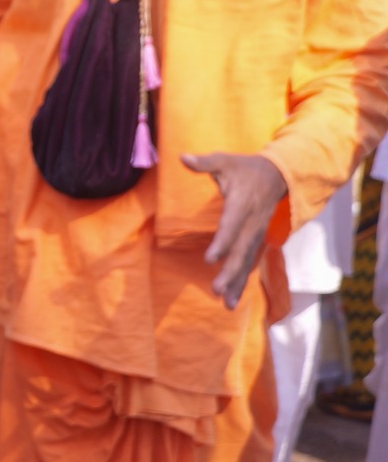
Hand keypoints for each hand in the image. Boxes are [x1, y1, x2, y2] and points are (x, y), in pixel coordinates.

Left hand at [181, 151, 288, 309]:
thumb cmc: (245, 167)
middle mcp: (252, 222)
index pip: (232, 225)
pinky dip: (242, 281)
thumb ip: (205, 162)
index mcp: (242, 203)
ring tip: (226, 304)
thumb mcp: (225, 160)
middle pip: (242, 251)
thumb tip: (183, 157)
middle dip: (231, 272)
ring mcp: (257, 233)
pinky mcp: (257, 240)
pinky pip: (251, 263)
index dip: (223, 242)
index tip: (211, 259)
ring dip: (238, 283)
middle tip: (217, 290)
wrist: (279, 174)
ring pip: (248, 261)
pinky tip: (232, 300)